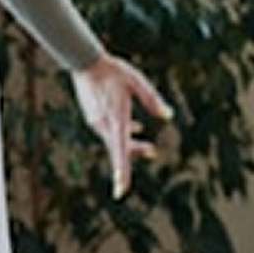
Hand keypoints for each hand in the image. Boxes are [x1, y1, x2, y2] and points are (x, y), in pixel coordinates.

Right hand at [72, 55, 172, 197]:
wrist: (85, 61)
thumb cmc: (113, 70)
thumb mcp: (137, 82)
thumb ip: (152, 100)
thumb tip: (168, 115)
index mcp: (115, 118)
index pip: (120, 151)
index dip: (122, 172)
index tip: (121, 191)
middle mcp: (103, 124)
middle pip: (120, 149)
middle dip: (136, 153)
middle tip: (152, 152)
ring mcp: (96, 122)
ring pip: (115, 141)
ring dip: (130, 143)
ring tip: (146, 143)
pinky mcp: (93, 118)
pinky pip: (110, 132)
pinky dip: (122, 134)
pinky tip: (134, 128)